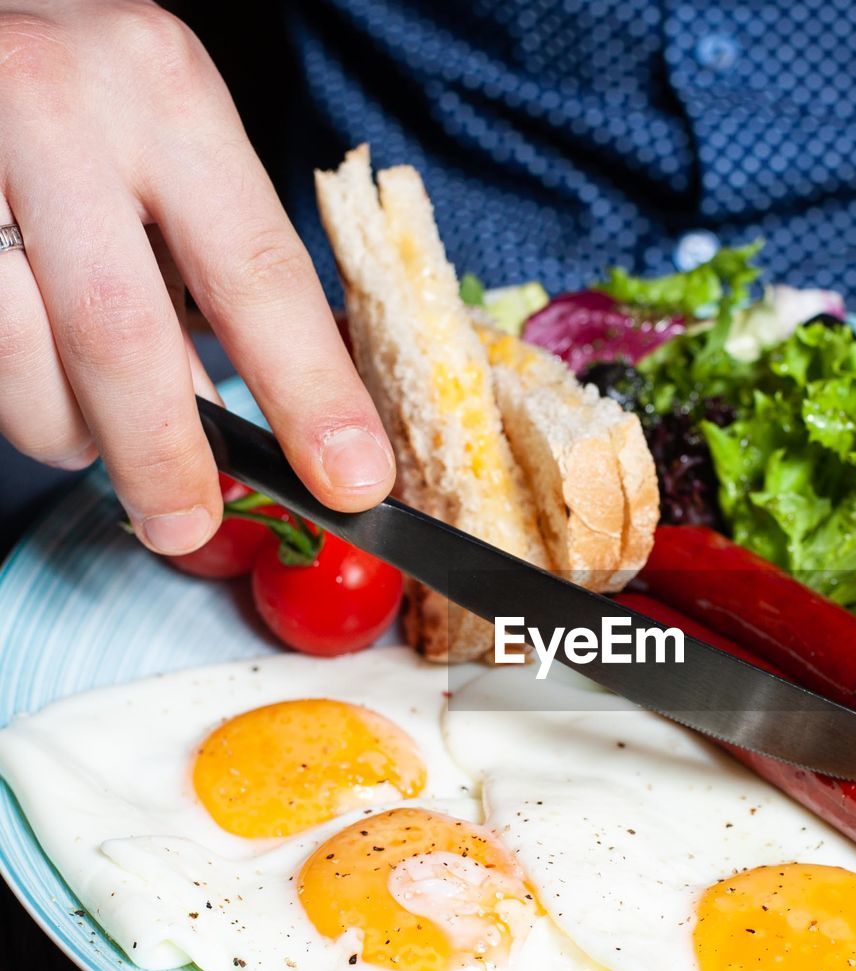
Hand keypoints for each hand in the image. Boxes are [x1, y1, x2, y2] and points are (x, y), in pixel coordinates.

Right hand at [0, 1, 394, 553]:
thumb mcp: (174, 140)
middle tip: (188, 523)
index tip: (351, 480)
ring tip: (99, 411)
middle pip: (123, 335)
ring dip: (73, 425)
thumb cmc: (86, 90)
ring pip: (23, 361)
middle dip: (166, 457)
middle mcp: (57, 111)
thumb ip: (216, 263)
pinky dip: (22, 391)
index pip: (261, 275)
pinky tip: (41, 359)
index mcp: (165, 94)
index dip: (311, 394)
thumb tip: (266, 420)